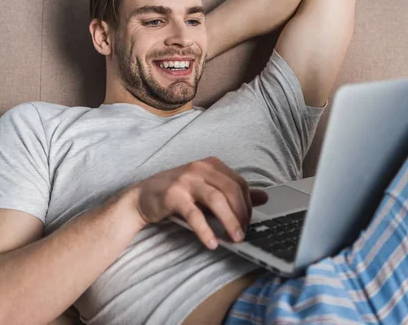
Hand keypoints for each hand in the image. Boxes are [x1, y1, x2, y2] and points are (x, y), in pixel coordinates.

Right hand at [127, 156, 267, 249]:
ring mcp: (186, 180)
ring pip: (217, 199)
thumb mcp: (207, 189)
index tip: (248, 222)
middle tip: (244, 233)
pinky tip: (212, 243)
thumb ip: (233, 193)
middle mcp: (200, 168)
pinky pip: (194, 214)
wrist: (142, 196)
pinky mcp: (173, 195)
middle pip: (231, 190)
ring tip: (235, 239)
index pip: (239, 183)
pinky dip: (205, 230)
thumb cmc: (178, 193)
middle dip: (241, 214)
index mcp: (211, 164)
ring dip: (229, 221)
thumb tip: (264, 197)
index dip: (247, 205)